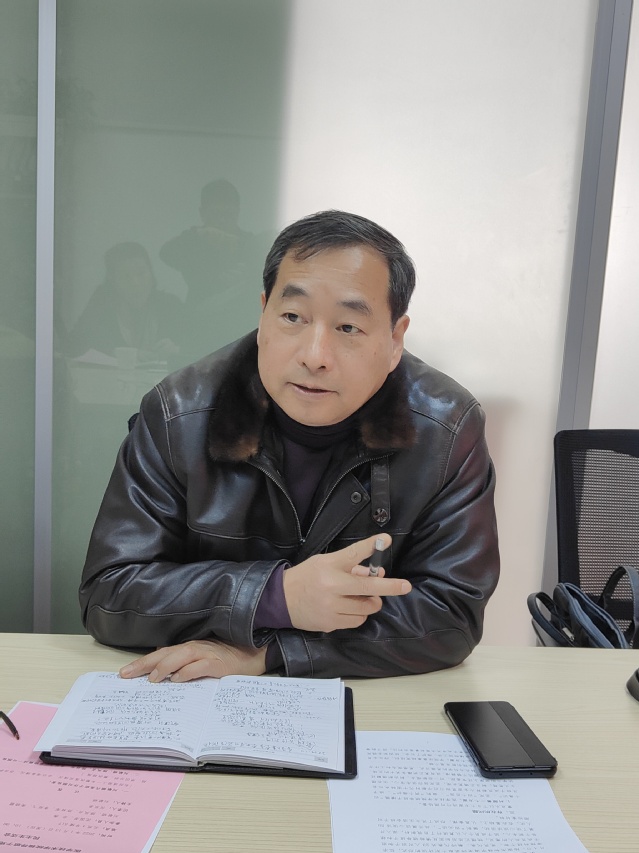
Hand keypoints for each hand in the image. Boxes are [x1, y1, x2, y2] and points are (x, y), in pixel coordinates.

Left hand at [119, 640, 267, 682]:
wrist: (256, 652)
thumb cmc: (230, 656)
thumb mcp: (205, 656)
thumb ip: (185, 659)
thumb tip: (162, 659)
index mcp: (191, 647)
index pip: (161, 654)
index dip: (143, 662)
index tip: (125, 673)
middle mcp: (196, 648)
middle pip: (166, 654)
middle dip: (145, 664)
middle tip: (127, 675)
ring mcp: (208, 654)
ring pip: (181, 657)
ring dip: (165, 667)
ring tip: (152, 679)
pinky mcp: (220, 664)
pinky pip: (201, 666)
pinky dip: (189, 672)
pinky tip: (178, 679)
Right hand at [283, 533, 410, 632]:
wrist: (281, 599)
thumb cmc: (307, 577)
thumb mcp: (325, 563)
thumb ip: (350, 566)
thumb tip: (375, 573)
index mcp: (329, 567)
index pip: (353, 554)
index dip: (371, 546)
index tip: (386, 538)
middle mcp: (331, 587)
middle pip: (367, 587)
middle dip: (390, 587)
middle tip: (404, 586)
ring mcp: (331, 607)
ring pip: (366, 608)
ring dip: (370, 602)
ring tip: (362, 597)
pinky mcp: (330, 623)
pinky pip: (357, 621)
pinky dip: (359, 614)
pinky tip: (350, 608)